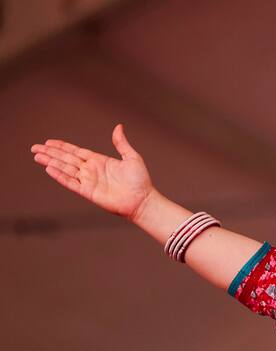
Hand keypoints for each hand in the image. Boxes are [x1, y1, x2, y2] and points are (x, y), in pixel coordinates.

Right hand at [31, 124, 154, 221]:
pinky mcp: (88, 192)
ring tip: (37, 156)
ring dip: (51, 162)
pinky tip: (49, 169)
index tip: (49, 142)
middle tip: (35, 147)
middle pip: (66, 159)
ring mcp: (89, 181)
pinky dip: (60, 176)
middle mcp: (91, 170)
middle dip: (50, 153)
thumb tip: (118, 127)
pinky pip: (71, 182)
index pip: (76, 152)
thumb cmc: (140, 181)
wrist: (142, 200)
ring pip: (65, 169)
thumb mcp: (131, 158)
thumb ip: (121, 143)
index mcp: (99, 161)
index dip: (62, 147)